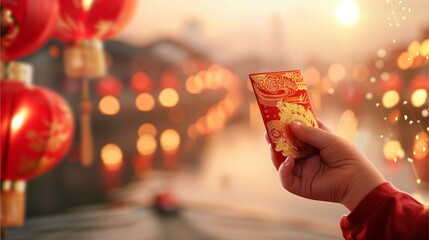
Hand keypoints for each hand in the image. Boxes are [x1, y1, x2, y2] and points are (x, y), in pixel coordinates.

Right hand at [267, 120, 385, 210]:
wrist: (357, 180)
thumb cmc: (348, 157)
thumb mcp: (329, 139)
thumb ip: (310, 132)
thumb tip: (291, 124)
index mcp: (314, 145)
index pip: (297, 133)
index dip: (287, 126)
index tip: (278, 117)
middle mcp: (306, 157)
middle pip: (285, 147)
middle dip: (276, 139)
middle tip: (268, 131)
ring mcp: (302, 171)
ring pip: (281, 162)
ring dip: (275, 153)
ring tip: (272, 143)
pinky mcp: (301, 185)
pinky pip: (286, 179)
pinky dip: (284, 170)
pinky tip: (289, 161)